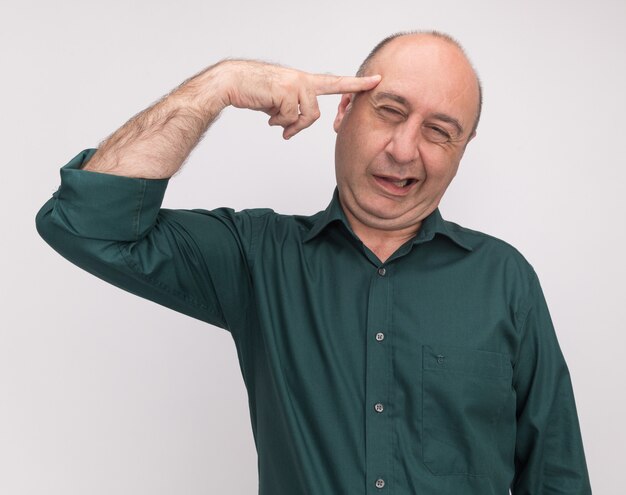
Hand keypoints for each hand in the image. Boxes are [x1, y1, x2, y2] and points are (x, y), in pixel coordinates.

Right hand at [220, 60, 380, 138]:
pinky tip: (267, 114)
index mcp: (304, 81)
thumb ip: (292, 111)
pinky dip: (278, 122)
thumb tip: (291, 126)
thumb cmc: (254, 91)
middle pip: (316, 113)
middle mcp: (303, 80)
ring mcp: (296, 84)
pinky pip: (289, 118)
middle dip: (301, 125)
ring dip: (289, 125)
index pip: (335, 83)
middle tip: (290, 128)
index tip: (376, 80)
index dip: (356, 84)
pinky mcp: (287, 90)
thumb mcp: (278, 103)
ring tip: (273, 120)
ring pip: (305, 117)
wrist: (233, 81)